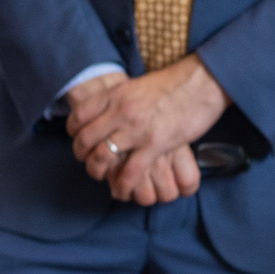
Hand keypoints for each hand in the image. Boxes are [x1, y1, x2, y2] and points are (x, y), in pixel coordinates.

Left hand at [70, 58, 227, 198]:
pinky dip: (122, 184)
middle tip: (86, 161)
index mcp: (115, 94)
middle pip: (85, 139)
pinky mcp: (155, 145)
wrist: (201, 83)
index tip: (77, 138)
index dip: (73, 130)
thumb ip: (118, 99)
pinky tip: (122, 189)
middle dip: (81, 155)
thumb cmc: (172, 84)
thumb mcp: (136, 85)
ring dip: (97, 171)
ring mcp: (136, 129)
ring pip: (101, 156)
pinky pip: (130, 171)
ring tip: (102, 176)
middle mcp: (121, 111)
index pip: (79, 115)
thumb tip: (106, 111)